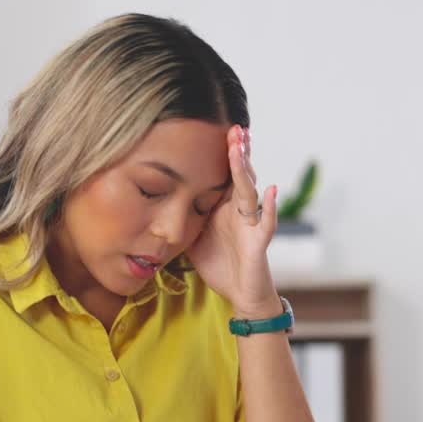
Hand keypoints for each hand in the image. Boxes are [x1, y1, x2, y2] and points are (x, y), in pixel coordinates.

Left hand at [185, 125, 280, 317]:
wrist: (240, 294)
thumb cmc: (219, 264)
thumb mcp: (191, 237)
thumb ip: (180, 217)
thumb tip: (151, 203)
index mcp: (223, 207)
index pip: (223, 174)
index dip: (221, 153)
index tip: (216, 128)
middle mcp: (239, 211)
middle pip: (238, 176)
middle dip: (236, 151)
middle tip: (233, 127)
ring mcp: (251, 224)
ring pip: (249, 192)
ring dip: (245, 169)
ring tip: (241, 147)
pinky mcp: (258, 242)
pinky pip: (265, 223)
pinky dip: (270, 207)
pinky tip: (271, 189)